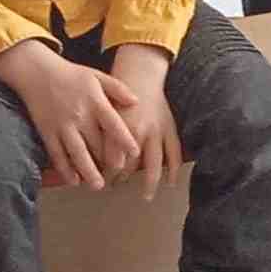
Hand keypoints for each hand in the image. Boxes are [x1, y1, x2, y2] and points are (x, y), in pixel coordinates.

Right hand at [18, 55, 139, 189]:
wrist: (37, 73)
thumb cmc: (72, 74)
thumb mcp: (98, 76)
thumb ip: (119, 89)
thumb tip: (137, 102)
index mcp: (95, 102)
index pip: (113, 124)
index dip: (124, 140)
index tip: (135, 153)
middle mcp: (79, 116)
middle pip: (96, 143)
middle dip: (107, 161)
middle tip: (119, 174)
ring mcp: (62, 126)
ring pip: (76, 153)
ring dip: (87, 171)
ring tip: (97, 185)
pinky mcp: (47, 132)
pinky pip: (57, 154)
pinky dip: (65, 169)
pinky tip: (73, 180)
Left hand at [108, 47, 182, 199]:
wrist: (141, 75)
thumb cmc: (116, 94)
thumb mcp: (101, 112)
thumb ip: (100, 136)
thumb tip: (96, 161)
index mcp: (120, 126)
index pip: (111, 158)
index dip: (106, 173)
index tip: (101, 180)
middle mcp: (140, 131)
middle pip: (131, 164)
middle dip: (123, 179)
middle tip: (116, 187)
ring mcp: (157, 131)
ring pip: (155, 162)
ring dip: (151, 181)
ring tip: (147, 196)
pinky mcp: (170, 129)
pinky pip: (174, 152)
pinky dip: (174, 168)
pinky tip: (170, 182)